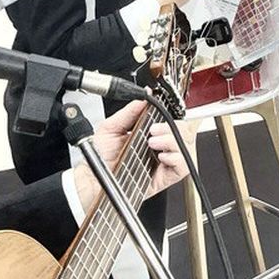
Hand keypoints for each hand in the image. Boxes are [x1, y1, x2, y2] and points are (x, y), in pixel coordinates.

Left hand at [72, 100, 196, 207]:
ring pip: (186, 147)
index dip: (171, 118)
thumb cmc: (100, 158)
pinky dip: (177, 158)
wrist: (92, 179)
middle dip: (172, 128)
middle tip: (153, 131)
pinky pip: (184, 167)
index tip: (158, 116)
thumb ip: (128, 112)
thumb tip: (144, 98)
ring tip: (153, 143)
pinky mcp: (165, 177)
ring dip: (173, 142)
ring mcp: (164, 162)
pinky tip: (162, 157)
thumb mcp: (110, 128)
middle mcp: (160, 148)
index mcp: (150, 134)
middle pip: (184, 133)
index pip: (172, 122)